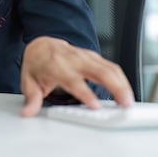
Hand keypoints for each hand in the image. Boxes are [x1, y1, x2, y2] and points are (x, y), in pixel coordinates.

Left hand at [20, 36, 134, 116]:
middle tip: (124, 105)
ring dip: (122, 84)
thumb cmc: (37, 63)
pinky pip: (112, 67)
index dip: (85, 93)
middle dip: (115, 87)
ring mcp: (85, 56)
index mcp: (56, 64)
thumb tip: (28, 111)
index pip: (73, 79)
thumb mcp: (29, 80)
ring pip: (109, 67)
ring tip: (129, 102)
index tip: (96, 106)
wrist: (41, 45)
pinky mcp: (94, 57)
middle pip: (99, 71)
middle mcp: (73, 59)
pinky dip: (122, 80)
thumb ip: (32, 98)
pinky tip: (126, 92)